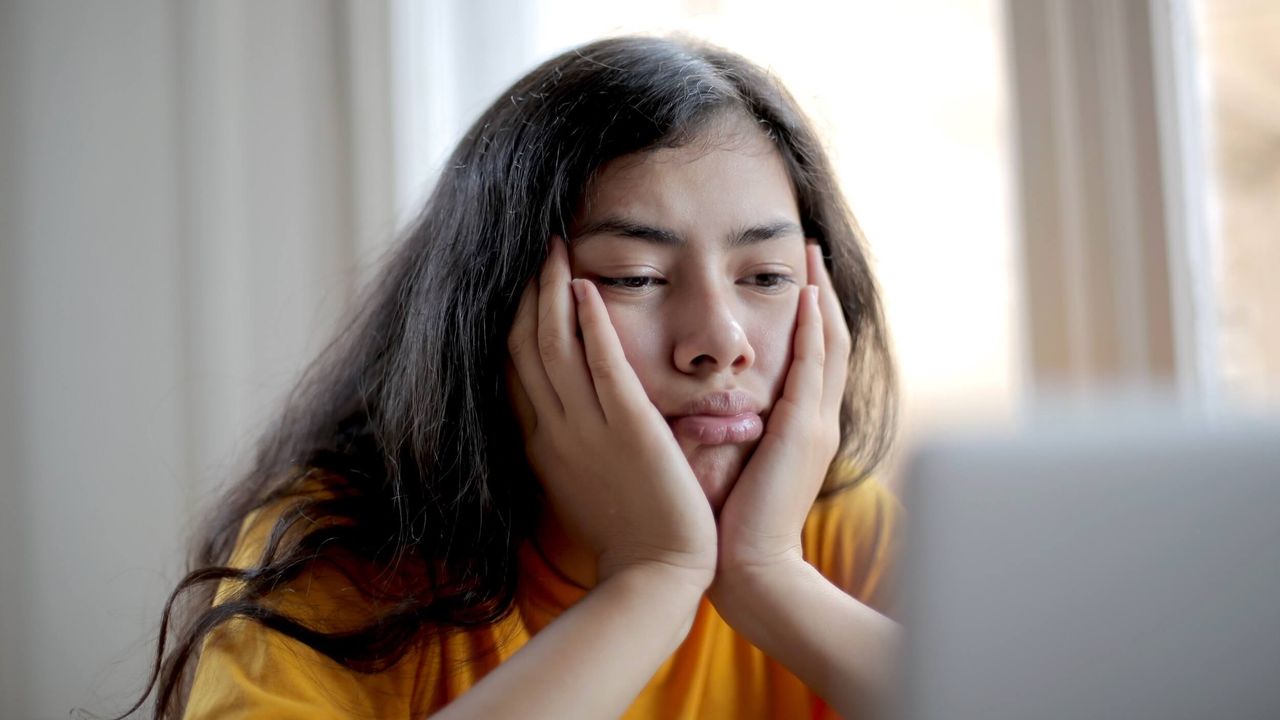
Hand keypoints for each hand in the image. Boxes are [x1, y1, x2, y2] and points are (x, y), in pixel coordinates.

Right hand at [506, 237, 717, 587]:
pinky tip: (586, 285)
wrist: (657, 575)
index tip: (518, 284)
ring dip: (551, 290)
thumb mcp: (581, 484)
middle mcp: (555, 429)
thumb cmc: (629, 534)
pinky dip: (590, 322)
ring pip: (553, 345)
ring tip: (555, 246)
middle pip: (524, 346)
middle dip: (526, 292)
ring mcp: (587, 428)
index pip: (515, 369)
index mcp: (542, 443)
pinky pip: (602, 363)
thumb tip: (561, 416)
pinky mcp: (629, 428)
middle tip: (535, 248)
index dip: (512, 320)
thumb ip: (568, 445)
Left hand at [710, 243, 850, 583]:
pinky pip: (814, 364)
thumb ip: (726, 428)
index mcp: (798, 428)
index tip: (794, 280)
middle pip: (827, 340)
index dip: (805, 317)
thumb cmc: (730, 524)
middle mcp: (815, 419)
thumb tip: (696, 404)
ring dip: (820, 296)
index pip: (809, 358)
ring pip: (827, 343)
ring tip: (811, 256)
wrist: (752, 569)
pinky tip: (807, 293)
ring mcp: (816, 422)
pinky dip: (813, 326)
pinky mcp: (804, 429)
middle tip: (809, 250)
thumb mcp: (733, 464)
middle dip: (819, 293)